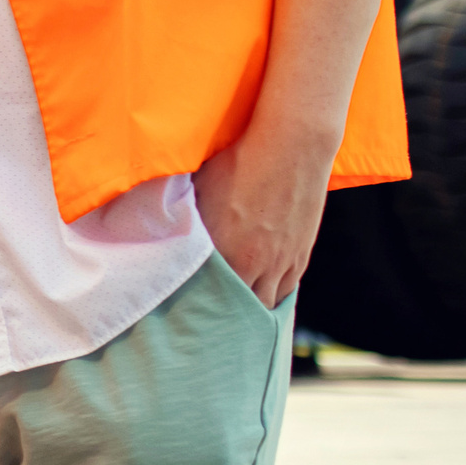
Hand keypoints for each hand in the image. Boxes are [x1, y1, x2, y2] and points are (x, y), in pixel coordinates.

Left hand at [194, 119, 335, 306]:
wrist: (292, 146)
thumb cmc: (238, 160)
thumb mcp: (200, 187)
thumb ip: (186, 217)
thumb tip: (166, 228)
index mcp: (222, 248)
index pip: (203, 293)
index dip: (194, 303)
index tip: (182, 309)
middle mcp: (252, 262)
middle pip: (235, 308)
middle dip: (221, 315)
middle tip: (207, 318)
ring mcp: (280, 262)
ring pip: (264, 304)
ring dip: (250, 310)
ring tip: (233, 315)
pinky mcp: (300, 255)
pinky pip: (286, 291)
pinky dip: (273, 297)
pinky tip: (261, 297)